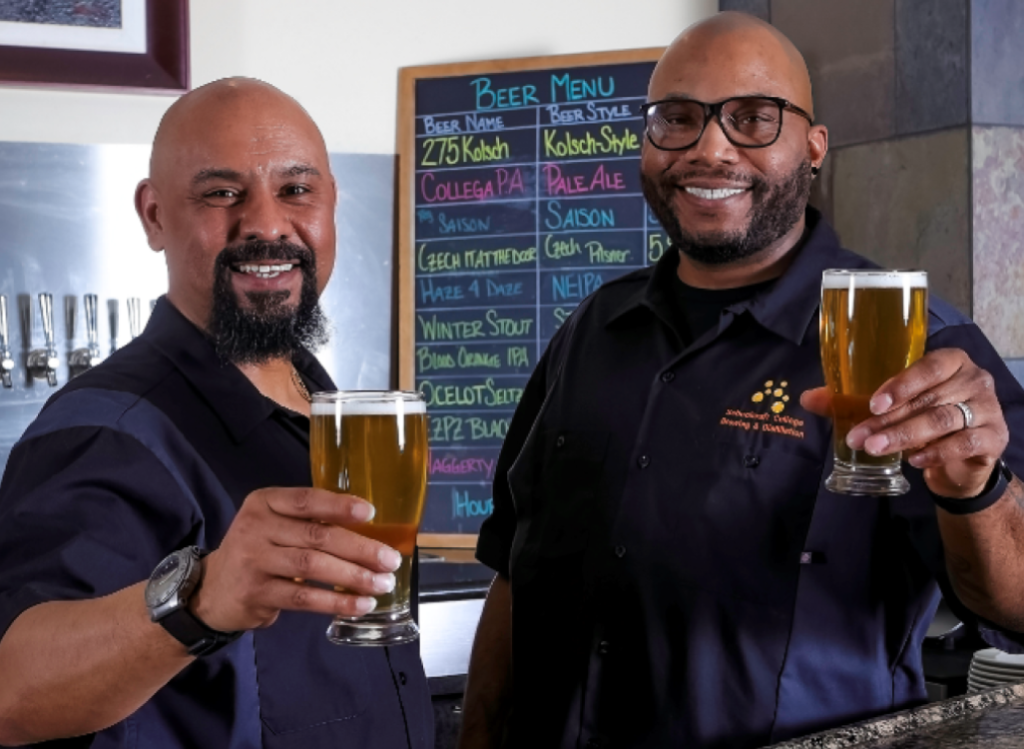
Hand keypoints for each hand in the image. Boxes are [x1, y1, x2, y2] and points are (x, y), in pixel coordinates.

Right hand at [190, 487, 401, 631]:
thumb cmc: (258, 551)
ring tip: (382, 584)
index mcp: (265, 502)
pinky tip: (360, 605)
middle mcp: (256, 527)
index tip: (371, 513)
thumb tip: (369, 527)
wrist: (212, 590)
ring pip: (313, 566)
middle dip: (360, 548)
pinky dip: (336, 602)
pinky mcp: (257, 593)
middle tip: (390, 560)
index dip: (340, 506)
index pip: (306, 500)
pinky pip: (304, 597)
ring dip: (354, 577)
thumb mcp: (273, 524)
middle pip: (317, 536)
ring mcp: (254, 561)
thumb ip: (308, 520)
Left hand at [801, 348, 1007, 497]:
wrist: (962, 459)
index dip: (900, 384)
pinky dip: (937, 452)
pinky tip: (914, 461)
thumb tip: (807, 398)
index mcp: (949, 361)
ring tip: (874, 449)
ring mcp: (988, 408)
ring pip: (942, 420)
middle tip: (859, 438)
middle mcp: (973, 379)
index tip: (872, 404)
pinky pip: (965, 443)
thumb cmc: (922, 419)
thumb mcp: (891, 408)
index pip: (928, 366)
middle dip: (888, 420)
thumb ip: (852, 400)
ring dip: (904, 436)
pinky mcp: (995, 437)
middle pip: (928, 398)